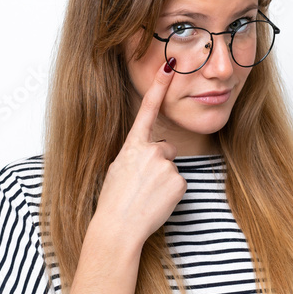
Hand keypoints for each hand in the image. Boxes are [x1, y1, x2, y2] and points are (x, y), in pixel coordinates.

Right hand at [93, 58, 186, 245]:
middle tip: (143, 184)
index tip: (169, 65)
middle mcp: (150, 151)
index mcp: (131, 146)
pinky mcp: (178, 182)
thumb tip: (147, 155)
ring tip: (147, 196)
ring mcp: (165, 166)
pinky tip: (157, 202)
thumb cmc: (113, 202)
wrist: (117, 227)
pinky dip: (170, 194)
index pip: (147, 110)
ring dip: (163, 181)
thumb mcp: (117, 170)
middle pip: (165, 149)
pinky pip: (179, 184)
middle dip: (159, 163)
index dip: (159, 86)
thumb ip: (134, 156)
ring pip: (171, 169)